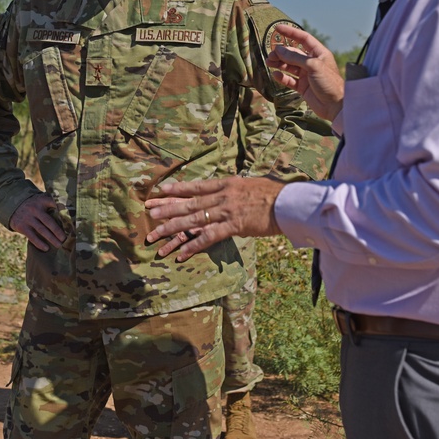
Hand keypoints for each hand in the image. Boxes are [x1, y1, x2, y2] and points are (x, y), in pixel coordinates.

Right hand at [9, 193, 66, 251]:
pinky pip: (32, 236)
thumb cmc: (35, 205)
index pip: (53, 203)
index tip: (70, 215)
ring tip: (59, 245)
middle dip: (57, 231)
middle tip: (65, 238)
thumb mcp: (41, 200)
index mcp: (42, 201)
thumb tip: (70, 211)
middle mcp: (34, 209)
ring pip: (41, 230)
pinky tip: (46, 248)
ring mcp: (28, 218)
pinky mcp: (22, 227)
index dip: (61, 208)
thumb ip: (52, 203)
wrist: (13, 206)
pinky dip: (39, 243)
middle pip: (48, 221)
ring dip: (51, 238)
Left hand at [145, 176, 285, 261]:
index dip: (178, 188)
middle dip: (168, 207)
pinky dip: (193, 246)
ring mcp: (226, 211)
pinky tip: (181, 254)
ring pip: (193, 219)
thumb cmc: (276, 195)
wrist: (289, 202)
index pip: (197, 186)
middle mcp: (223, 196)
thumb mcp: (253, 185)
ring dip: (173, 227)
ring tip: (156, 232)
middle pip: (190, 202)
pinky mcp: (233, 226)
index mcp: (227, 184)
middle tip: (149, 210)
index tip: (161, 189)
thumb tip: (232, 191)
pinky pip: (208, 237)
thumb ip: (238, 189)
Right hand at [265, 23, 344, 120]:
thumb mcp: (312, 66)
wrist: (335, 106)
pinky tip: (276, 75)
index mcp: (318, 53)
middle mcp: (312, 62)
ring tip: (269, 62)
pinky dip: (282, 77)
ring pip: (289, 66)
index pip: (303, 38)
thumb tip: (279, 50)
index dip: (291, 32)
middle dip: (281, 52)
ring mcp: (307, 75)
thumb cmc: (329, 83)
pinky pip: (290, 80)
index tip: (277, 28)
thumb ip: (295, 57)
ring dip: (279, 63)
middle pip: (293, 53)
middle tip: (270, 55)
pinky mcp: (303, 87)